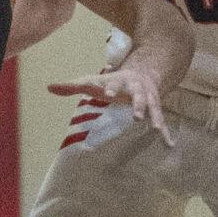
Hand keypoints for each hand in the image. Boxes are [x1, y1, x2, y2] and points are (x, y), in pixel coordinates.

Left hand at [49, 67, 174, 144]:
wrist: (144, 72)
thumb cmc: (113, 81)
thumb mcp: (93, 81)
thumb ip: (72, 86)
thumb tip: (49, 87)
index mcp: (121, 81)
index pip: (115, 84)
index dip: (112, 88)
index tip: (109, 94)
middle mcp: (137, 89)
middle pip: (139, 96)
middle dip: (139, 105)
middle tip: (136, 116)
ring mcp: (149, 99)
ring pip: (154, 108)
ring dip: (156, 118)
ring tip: (157, 130)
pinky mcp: (156, 109)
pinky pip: (162, 121)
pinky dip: (166, 133)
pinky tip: (169, 144)